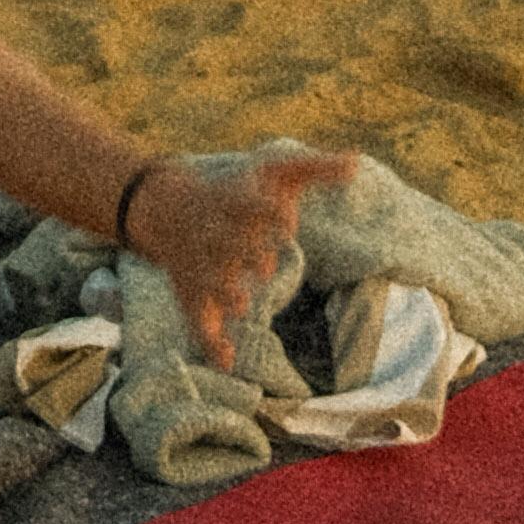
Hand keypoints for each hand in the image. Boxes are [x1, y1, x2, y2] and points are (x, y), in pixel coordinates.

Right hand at [138, 145, 362, 369]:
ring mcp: (201, 267)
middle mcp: (214, 235)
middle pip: (229, 244)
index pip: (248, 206)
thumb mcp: (272, 172)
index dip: (267, 214)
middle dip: (246, 254)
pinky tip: (227, 360)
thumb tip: (358, 163)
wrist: (165, 208)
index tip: (287, 222)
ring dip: (224, 291)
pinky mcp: (192, 293)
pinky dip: (209, 341)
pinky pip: (197, 319)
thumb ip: (316, 168)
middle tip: (266, 266)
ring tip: (242, 304)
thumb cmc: (234, 191)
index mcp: (234, 203)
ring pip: (210, 281)